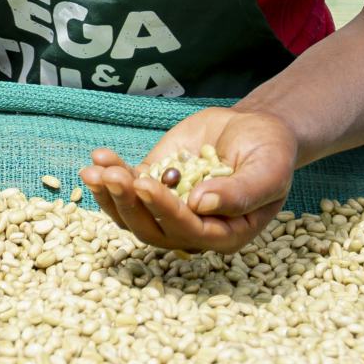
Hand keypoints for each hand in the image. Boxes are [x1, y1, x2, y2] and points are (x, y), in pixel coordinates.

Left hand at [80, 107, 293, 253]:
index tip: (145, 184)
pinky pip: (126, 189)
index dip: (164, 210)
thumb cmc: (270, 152)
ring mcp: (168, 209)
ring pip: (131, 214)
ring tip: (93, 170)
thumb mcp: (268, 170)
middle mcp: (193, 229)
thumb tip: (201, 204)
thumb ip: (242, 192)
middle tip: (110, 177)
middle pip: (151, 229)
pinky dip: (108, 175)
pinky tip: (98, 158)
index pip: (188, 231)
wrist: (253, 130)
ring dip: (109, 195)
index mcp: (226, 234)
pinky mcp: (152, 186)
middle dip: (128, 204)